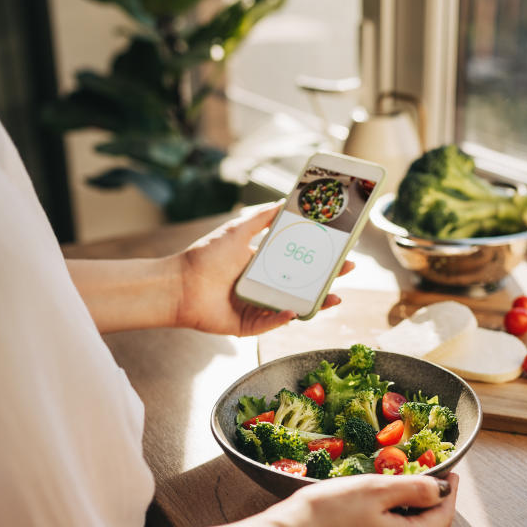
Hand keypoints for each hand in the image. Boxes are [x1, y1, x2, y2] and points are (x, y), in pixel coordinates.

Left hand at [174, 202, 352, 335]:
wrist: (179, 284)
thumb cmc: (205, 256)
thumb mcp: (238, 230)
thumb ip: (262, 217)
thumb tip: (285, 200)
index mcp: (263, 266)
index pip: (299, 262)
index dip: (320, 258)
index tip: (340, 251)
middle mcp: (264, 286)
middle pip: (303, 285)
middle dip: (327, 280)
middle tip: (347, 271)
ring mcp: (258, 307)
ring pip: (293, 307)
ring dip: (315, 304)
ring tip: (335, 298)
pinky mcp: (249, 326)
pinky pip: (272, 322)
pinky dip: (283, 317)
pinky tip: (294, 309)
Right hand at [262, 473, 458, 526]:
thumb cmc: (324, 516)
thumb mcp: (374, 489)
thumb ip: (413, 488)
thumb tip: (440, 489)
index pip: (444, 517)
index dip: (449, 492)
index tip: (451, 474)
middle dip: (435, 507)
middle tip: (433, 482)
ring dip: (416, 521)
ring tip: (408, 495)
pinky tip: (382, 517)